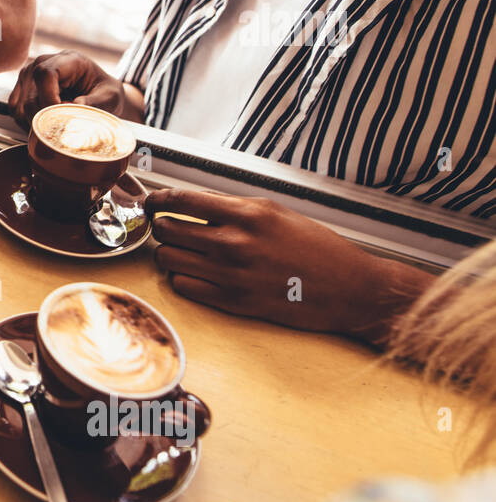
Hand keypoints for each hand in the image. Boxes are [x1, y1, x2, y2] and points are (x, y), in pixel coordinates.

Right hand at [8, 50, 129, 126]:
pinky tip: (45, 124)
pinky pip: (15, 112)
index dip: (49, 99)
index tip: (61, 116)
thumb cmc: (104, 93)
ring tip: (57, 124)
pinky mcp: (21, 89)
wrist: (97, 93)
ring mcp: (28, 76)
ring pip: (21, 108)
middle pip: (31, 96)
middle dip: (46, 118)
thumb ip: (96, 102)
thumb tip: (76, 106)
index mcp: (67, 60)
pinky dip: (28, 123)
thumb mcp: (110, 97)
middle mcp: (42, 63)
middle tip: (64, 126)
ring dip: (37, 123)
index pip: (44, 74)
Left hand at [147, 189, 430, 344]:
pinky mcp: (232, 302)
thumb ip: (232, 208)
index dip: (158, 200)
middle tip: (166, 227)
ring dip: (169, 253)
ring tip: (182, 252)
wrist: (349, 288)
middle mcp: (234, 243)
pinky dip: (182, 277)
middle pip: (166, 230)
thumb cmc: (316, 247)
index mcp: (246, 214)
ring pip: (168, 259)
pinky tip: (195, 273)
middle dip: (160, 227)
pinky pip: (183, 285)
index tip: (153, 202)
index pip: (181, 200)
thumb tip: (192, 204)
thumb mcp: (276, 212)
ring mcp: (231, 274)